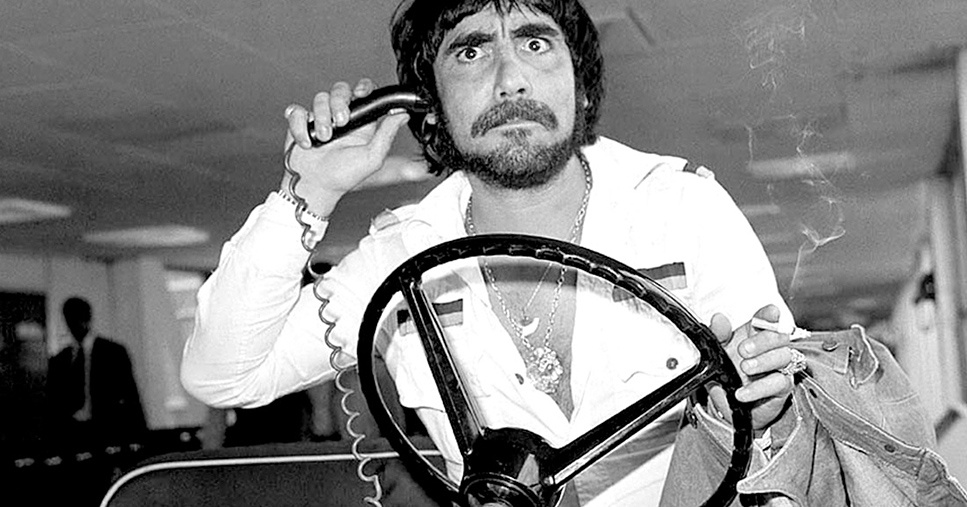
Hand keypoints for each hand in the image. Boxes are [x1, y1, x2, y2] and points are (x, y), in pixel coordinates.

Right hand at [281, 78, 410, 216]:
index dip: (363, 87)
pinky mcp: (301, 124)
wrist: (316, 187)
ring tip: (323, 139)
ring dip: (321, 119)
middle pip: (340, 90)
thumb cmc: (344, 176)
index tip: (361, 93)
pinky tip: (307, 142)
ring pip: (320, 99)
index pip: (364, 93)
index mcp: (360, 123)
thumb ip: (387, 134)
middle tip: (340, 122)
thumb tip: (403, 114)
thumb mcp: (372, 157)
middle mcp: (340, 117)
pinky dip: (300, 127)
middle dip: (339, 103)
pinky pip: (297, 111)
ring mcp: (319, 119)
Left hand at [707, 304, 795, 430]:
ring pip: (784, 356)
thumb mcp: (717, 353)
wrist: (728, 406)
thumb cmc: (728, 374)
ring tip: (745, 369)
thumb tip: (718, 318)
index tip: (771, 312)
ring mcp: (779, 367)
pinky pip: (778, 383)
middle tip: (743, 350)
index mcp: (754, 334)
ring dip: (763, 361)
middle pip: (779, 336)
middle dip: (762, 341)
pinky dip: (759, 388)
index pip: (766, 319)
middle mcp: (770, 348)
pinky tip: (743, 393)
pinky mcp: (782, 387)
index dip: (770, 315)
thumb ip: (718, 335)